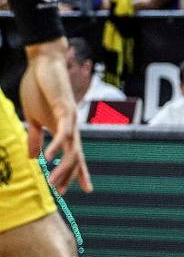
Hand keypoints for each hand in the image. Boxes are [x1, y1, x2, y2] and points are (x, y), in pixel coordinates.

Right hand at [19, 39, 91, 193]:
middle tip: (62, 193)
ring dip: (63, 167)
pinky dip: (56, 145)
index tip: (75, 191)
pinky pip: (62, 131)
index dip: (76, 173)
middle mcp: (72, 126)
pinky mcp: (64, 108)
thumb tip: (34, 159)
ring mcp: (71, 118)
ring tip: (54, 183)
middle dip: (71, 176)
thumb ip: (36, 138)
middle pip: (76, 156)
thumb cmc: (39, 89)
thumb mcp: (34, 118)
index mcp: (65, 129)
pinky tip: (49, 158)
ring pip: (71, 148)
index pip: (74, 155)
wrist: (43, 63)